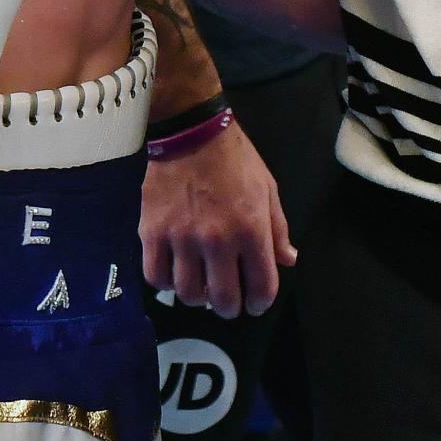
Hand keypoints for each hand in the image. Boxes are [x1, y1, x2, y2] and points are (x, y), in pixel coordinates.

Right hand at [141, 119, 294, 318]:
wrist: (191, 133)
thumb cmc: (236, 161)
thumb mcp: (268, 190)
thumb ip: (278, 230)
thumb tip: (288, 261)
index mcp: (250, 229)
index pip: (261, 287)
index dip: (261, 303)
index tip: (256, 302)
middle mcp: (217, 240)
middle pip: (223, 299)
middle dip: (230, 308)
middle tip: (228, 301)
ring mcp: (181, 238)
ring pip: (188, 294)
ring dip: (198, 298)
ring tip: (201, 286)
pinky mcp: (152, 232)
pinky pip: (155, 276)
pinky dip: (166, 283)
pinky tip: (174, 273)